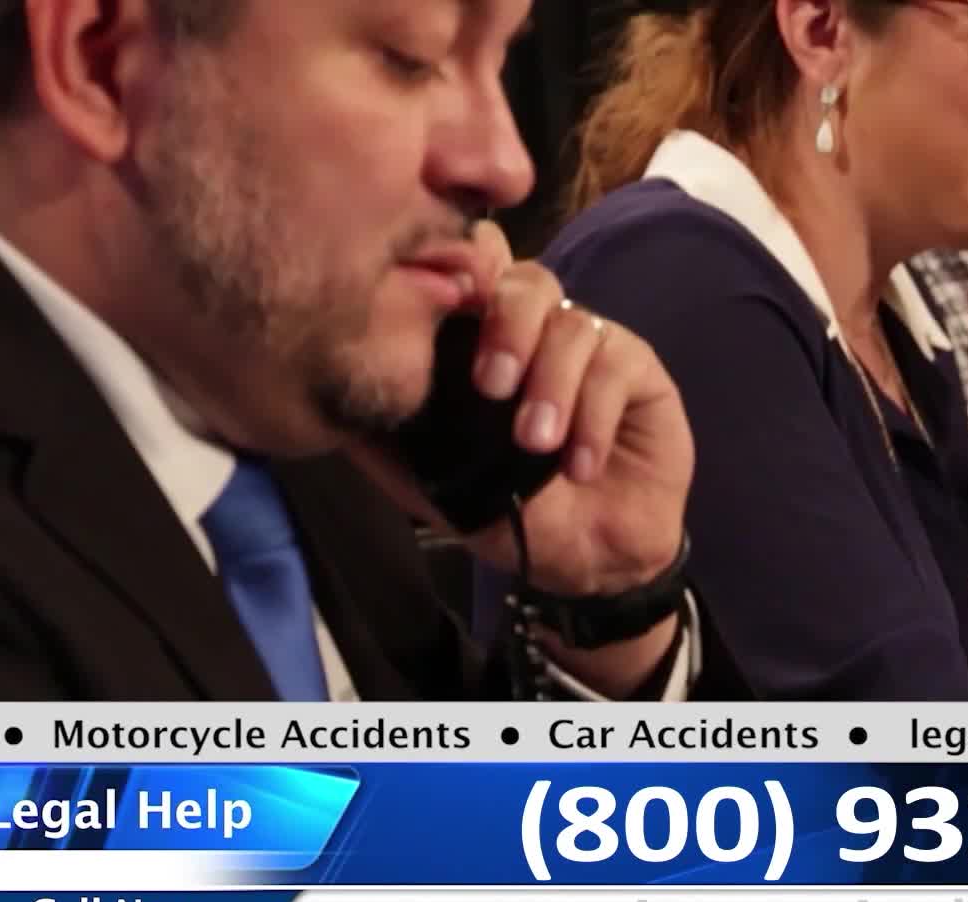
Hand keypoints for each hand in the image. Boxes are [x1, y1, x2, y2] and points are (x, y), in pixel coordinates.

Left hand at [351, 221, 694, 695]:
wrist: (588, 563)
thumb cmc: (512, 514)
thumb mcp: (434, 480)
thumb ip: (389, 436)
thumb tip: (328, 395)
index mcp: (485, 344)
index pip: (473, 274)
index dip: (460, 272)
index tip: (441, 310)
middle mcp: (539, 333)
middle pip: (525, 280)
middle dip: (504, 326)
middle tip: (490, 386)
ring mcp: (591, 347)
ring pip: (572, 322)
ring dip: (550, 384)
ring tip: (537, 445)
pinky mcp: (639, 371)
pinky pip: (615, 362)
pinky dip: (592, 414)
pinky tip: (580, 465)